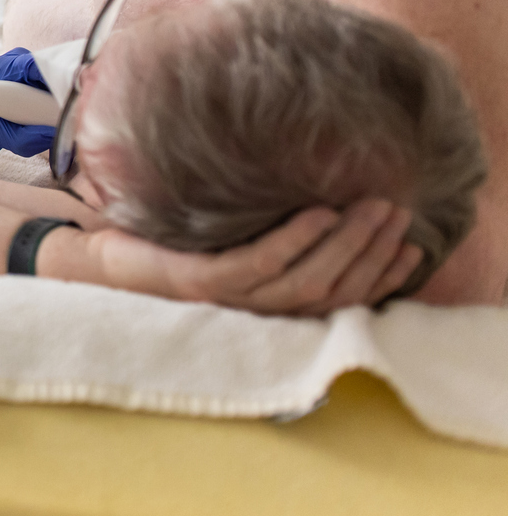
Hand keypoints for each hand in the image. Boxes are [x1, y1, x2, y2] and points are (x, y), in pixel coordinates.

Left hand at [69, 199, 421, 315]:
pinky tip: (319, 212)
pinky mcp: (203, 283)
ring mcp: (230, 300)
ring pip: (305, 279)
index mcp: (268, 307)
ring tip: (371, 207)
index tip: (412, 245)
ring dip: (346, 242)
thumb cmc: (173, 248)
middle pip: (332, 288)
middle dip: (372, 250)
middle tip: (398, 212)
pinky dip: (295, 239)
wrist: (104, 260)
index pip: (341, 299)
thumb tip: (326, 203)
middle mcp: (255, 312)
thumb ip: (274, 240)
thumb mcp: (231, 242)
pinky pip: (260, 263)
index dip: (380, 275)